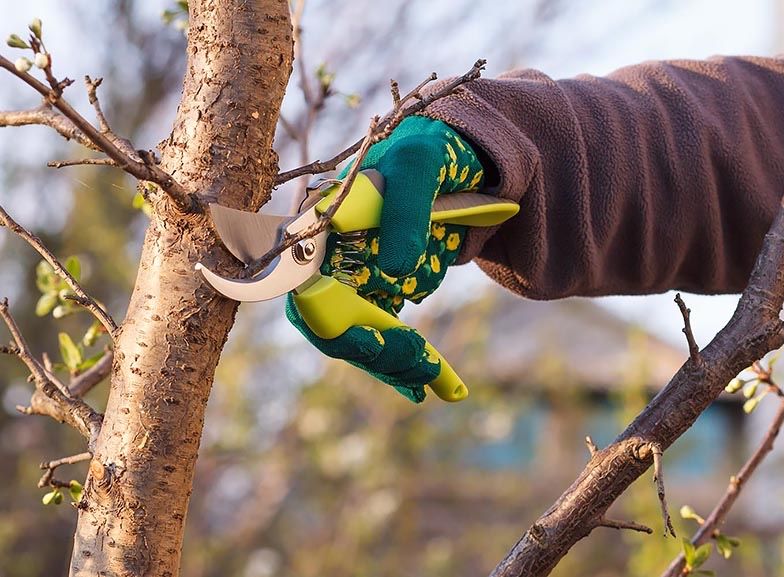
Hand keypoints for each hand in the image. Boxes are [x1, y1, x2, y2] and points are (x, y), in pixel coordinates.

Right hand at [286, 116, 484, 401]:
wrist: (458, 157)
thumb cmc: (428, 151)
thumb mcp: (422, 166)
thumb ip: (407, 209)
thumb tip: (395, 267)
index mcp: (322, 224)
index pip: (306, 288)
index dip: (330, 324)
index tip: (373, 346)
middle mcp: (329, 254)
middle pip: (332, 321)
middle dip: (374, 351)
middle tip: (423, 366)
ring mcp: (353, 273)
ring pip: (359, 334)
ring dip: (393, 363)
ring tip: (437, 381)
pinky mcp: (379, 286)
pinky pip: (382, 332)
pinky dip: (402, 359)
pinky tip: (431, 381)